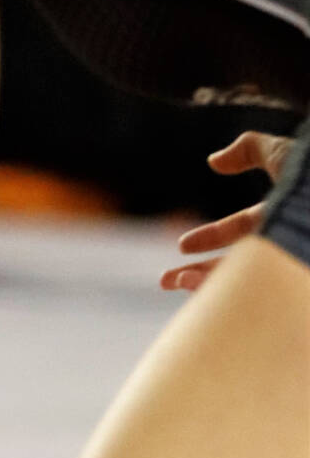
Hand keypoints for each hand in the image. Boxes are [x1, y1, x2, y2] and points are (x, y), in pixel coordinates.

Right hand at [160, 131, 291, 292]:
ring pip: (247, 288)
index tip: (180, 247)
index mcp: (283, 218)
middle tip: (166, 280)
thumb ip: (250, 148)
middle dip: (200, 273)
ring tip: (177, 284)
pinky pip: (263, 309)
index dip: (210, 238)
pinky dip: (235, 306)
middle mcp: (284, 246)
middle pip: (240, 266)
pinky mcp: (292, 297)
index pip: (243, 232)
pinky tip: (211, 305)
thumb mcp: (283, 155)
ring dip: (209, 287)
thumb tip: (213, 162)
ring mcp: (286, 272)